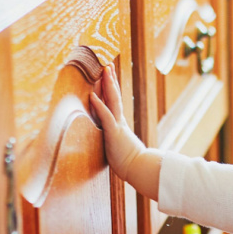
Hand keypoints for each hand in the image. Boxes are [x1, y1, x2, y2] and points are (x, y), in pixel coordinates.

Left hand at [90, 64, 160, 200]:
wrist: (139, 170)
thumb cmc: (130, 163)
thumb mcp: (119, 149)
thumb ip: (116, 142)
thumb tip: (115, 142)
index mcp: (119, 125)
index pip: (114, 102)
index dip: (111, 88)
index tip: (108, 75)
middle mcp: (119, 122)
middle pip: (114, 96)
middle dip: (110, 79)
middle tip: (108, 64)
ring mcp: (117, 126)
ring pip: (112, 101)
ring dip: (107, 85)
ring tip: (104, 70)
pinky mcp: (114, 134)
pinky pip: (106, 117)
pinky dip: (99, 105)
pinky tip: (93, 95)